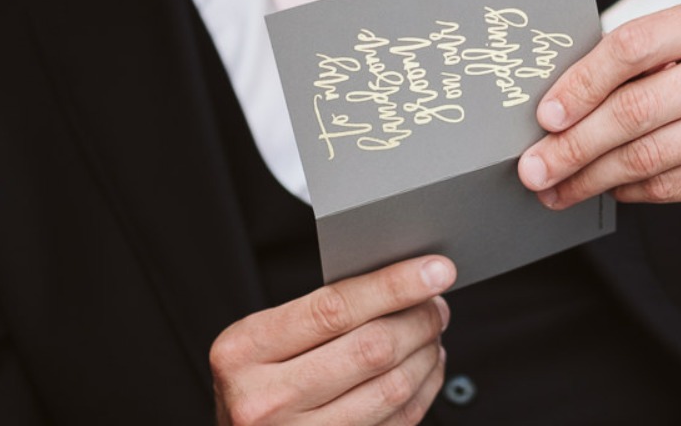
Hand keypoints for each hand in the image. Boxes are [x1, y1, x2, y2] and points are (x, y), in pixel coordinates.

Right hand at [210, 255, 454, 425]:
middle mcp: (266, 399)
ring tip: (431, 333)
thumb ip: (321, 311)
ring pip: (392, 388)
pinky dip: (424, 387)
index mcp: (245, 351)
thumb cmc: (257, 379)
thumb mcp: (264, 339)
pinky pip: (398, 420)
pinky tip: (424, 366)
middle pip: (373, 349)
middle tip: (436, 303)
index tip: (435, 270)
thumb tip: (401, 281)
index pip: (335, 308)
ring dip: (427, 353)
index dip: (394, 286)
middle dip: (420, 319)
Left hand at [517, 0, 680, 239]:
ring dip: (592, 175)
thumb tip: (563, 97)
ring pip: (648, 152)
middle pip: (636, 105)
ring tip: (558, 187)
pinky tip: (610, 191)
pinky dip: (631, 192)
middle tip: (536, 166)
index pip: (635, 44)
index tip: (545, 113)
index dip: (581, 82)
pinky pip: (671, 184)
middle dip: (574, 142)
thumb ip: (654, 60)